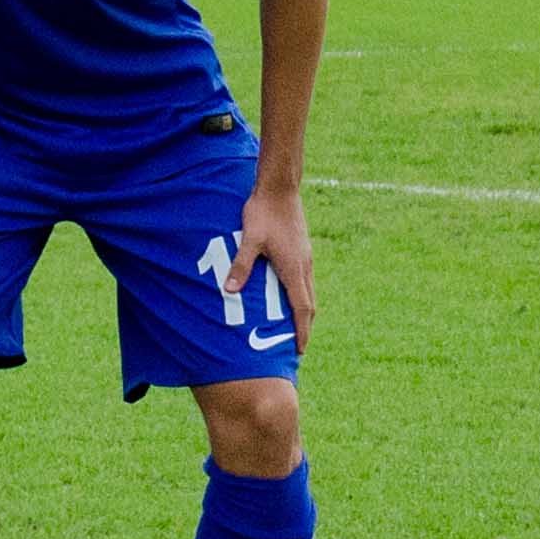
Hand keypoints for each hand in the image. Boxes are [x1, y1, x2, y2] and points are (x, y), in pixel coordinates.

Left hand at [230, 185, 314, 352]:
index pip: (302, 308)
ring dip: (304, 311)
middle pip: (310, 304)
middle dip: (304, 326)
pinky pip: (305, 280)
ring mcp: (305, 257)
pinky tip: (290, 296)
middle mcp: (304, 266)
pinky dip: (301, 295)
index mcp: (294, 268)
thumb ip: (240, 265)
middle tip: (298, 346)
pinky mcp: (302, 250)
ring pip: (309, 291)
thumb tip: (229, 290)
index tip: (300, 349)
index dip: (301, 330)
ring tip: (295, 327)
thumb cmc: (263, 213)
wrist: (280, 189)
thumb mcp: (249, 240)